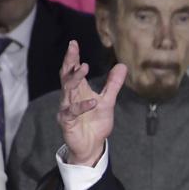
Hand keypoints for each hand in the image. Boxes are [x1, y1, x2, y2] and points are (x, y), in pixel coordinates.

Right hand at [57, 40, 127, 166]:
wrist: (92, 146)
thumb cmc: (96, 123)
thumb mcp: (108, 101)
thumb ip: (114, 84)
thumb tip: (122, 65)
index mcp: (78, 90)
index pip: (73, 70)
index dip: (73, 57)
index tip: (74, 43)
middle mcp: (70, 97)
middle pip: (66, 76)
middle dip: (70, 62)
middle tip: (73, 49)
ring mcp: (66, 109)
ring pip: (67, 91)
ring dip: (75, 79)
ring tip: (85, 68)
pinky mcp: (67, 122)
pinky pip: (72, 112)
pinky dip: (82, 106)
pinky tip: (92, 102)